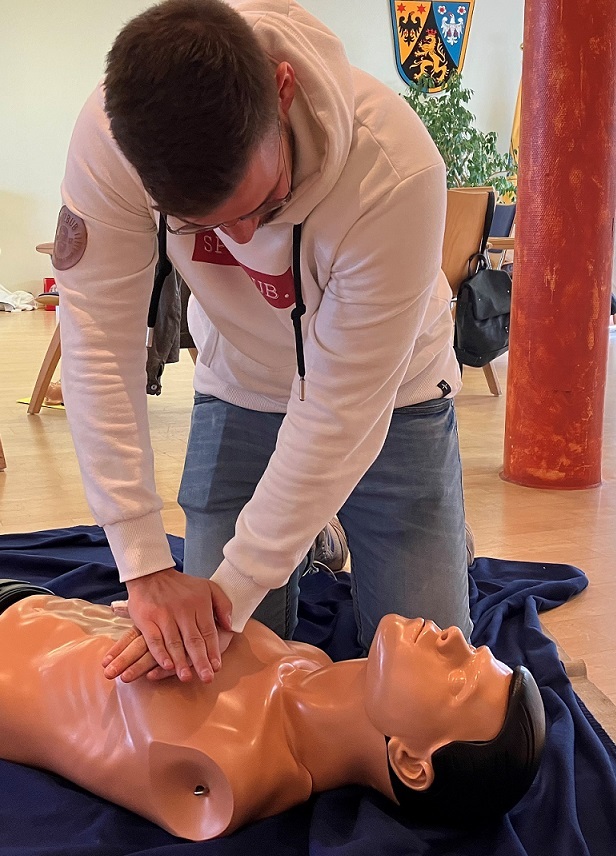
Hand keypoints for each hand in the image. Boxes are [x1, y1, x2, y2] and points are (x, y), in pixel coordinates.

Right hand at [102, 568, 232, 682]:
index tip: (217, 667)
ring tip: (187, 677)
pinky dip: (160, 654)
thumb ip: (223, 604)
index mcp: (199, 604)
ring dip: (181, 661)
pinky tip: (166, 666)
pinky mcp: (147, 619)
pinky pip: (155, 640)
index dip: (213, 650)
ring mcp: (164, 615)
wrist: (151, 574)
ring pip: (174, 642)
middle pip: (193, 640)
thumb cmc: (181, 585)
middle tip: (207, 678)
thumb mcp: (208, 587)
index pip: (208, 631)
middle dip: (201, 661)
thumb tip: (229, 626)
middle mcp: (183, 611)